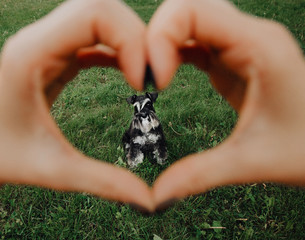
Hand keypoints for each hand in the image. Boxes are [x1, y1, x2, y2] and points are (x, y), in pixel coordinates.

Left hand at [0, 0, 153, 210]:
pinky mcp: (55, 56)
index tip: (143, 84)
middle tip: (150, 79)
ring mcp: (47, 45)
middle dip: (136, 38)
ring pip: (99, 19)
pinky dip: (118, 51)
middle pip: (101, 8)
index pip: (94, 12)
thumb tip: (148, 201)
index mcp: (32, 54)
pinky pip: (94, 38)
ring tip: (142, 79)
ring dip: (129, 44)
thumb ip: (102, 182)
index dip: (131, 40)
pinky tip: (127, 74)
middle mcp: (39, 40)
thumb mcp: (49, 170)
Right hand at [148, 0, 304, 207]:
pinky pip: (195, 41)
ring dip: (162, 44)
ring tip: (150, 77)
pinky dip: (172, 53)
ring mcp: (241, 45)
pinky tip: (164, 76)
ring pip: (190, 21)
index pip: (193, 10)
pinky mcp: (233, 59)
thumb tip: (155, 198)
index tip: (154, 82)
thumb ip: (199, 175)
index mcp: (259, 46)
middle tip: (144, 77)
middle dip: (155, 37)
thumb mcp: (251, 162)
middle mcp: (250, 35)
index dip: (160, 38)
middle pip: (187, 8)